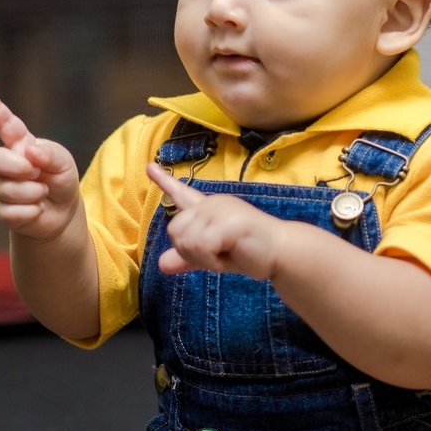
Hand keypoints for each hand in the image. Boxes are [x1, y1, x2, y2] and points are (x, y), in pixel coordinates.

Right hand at [0, 89, 79, 240]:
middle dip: (17, 167)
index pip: (6, 125)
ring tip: (43, 192)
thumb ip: (50, 154)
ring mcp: (1, 187)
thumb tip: (29, 152)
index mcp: (21, 144)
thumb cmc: (61, 179)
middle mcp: (6, 164)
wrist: (63, 211)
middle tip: (36, 173)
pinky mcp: (2, 210)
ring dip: (34, 193)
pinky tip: (37, 208)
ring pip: (8, 190)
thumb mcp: (64, 163)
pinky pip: (12, 212)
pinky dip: (33, 212)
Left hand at [146, 162, 285, 279]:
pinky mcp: (229, 221)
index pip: (181, 193)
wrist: (280, 253)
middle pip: (175, 231)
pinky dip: (212, 261)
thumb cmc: (248, 252)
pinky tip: (230, 256)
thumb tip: (161, 264)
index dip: (164, 180)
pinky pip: (202, 247)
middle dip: (191, 252)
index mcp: (208, 209)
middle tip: (217, 255)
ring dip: (204, 258)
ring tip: (227, 253)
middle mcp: (212, 204)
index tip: (149, 166)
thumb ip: (188, 258)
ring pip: (186, 241)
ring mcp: (221, 209)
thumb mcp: (212, 256)